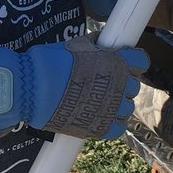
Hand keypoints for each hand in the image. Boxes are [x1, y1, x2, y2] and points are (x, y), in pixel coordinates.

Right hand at [0, 36, 148, 140]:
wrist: (31, 88)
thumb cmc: (50, 62)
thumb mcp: (76, 45)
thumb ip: (95, 46)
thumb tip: (101, 44)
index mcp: (117, 61)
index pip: (141, 62)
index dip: (133, 63)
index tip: (124, 64)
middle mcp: (120, 85)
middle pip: (133, 86)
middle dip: (122, 84)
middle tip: (103, 84)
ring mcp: (111, 108)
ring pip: (127, 108)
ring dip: (117, 104)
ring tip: (98, 101)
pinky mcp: (100, 128)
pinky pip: (117, 128)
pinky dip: (111, 123)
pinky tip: (99, 117)